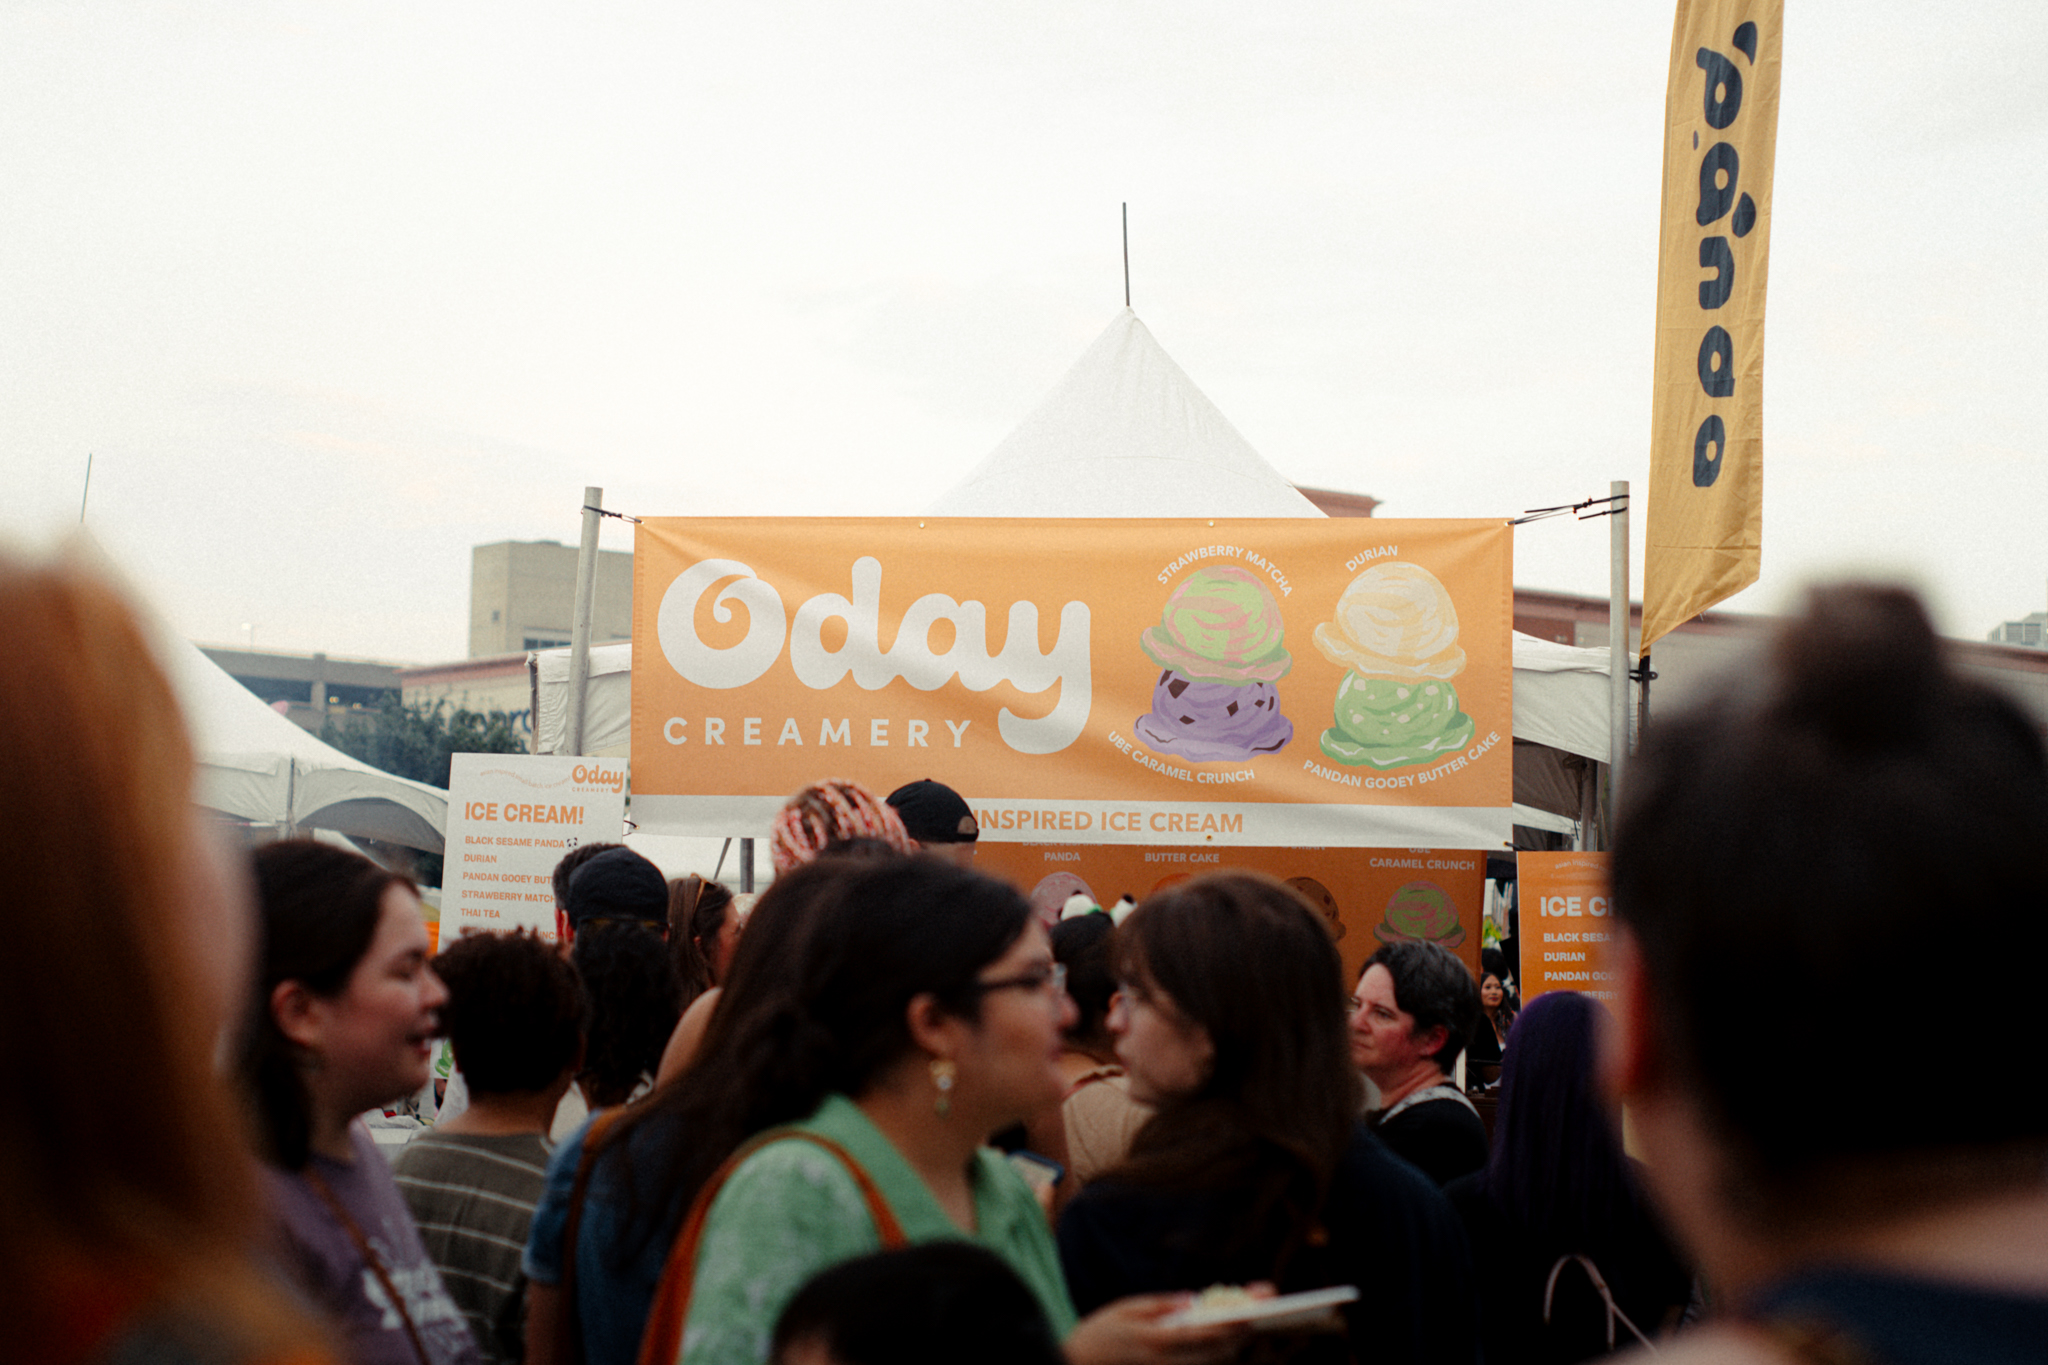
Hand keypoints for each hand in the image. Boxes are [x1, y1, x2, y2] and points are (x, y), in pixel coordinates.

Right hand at [1065, 1293, 1250, 1364]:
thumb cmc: (1099, 1333)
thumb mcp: (1126, 1309)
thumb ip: (1161, 1305)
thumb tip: (1192, 1300)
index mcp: (1155, 1341)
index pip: (1202, 1333)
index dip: (1230, 1323)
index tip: (1252, 1311)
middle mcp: (1166, 1363)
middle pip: (1214, 1351)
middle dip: (1240, 1332)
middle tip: (1262, 1311)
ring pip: (1210, 1361)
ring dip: (1232, 1343)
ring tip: (1249, 1321)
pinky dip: (1214, 1351)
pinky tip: (1225, 1336)